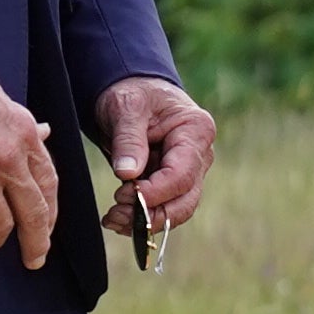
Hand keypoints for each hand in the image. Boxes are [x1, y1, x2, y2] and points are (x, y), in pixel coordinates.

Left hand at [96, 74, 217, 242]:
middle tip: (115, 213)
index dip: (154, 193)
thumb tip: (127, 174)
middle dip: (150, 214)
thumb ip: (128, 140)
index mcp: (196, 131)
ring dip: (145, 221)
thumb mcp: (126, 107)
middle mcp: (201, 154)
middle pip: (186, 200)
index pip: (182, 175)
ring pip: (177, 210)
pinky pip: (165, 208)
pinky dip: (142, 218)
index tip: (122, 195)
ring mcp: (191, 171)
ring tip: (112, 218)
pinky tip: (117, 218)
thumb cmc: (133, 93)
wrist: (132, 91)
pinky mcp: (175, 182)